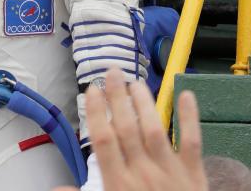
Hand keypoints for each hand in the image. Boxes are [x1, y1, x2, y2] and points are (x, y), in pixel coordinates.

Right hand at [54, 67, 207, 190]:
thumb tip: (56, 188)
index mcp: (119, 187)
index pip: (104, 141)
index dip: (97, 112)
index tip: (92, 90)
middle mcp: (143, 175)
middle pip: (127, 128)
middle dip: (118, 98)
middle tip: (111, 72)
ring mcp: (170, 174)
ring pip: (154, 130)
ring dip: (144, 103)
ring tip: (135, 82)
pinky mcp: (194, 177)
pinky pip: (192, 142)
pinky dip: (189, 118)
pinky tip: (187, 94)